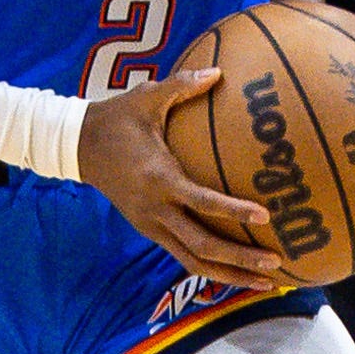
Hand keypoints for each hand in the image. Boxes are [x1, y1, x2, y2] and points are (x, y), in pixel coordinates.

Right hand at [77, 68, 282, 289]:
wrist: (78, 145)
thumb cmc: (118, 117)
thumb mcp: (148, 96)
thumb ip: (183, 84)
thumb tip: (219, 71)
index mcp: (160, 179)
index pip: (203, 202)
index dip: (234, 212)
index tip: (266, 216)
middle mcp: (156, 210)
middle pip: (202, 247)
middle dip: (240, 260)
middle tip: (275, 264)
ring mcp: (150, 224)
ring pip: (193, 261)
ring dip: (229, 275)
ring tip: (266, 282)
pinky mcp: (148, 229)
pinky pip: (183, 255)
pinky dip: (210, 267)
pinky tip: (237, 270)